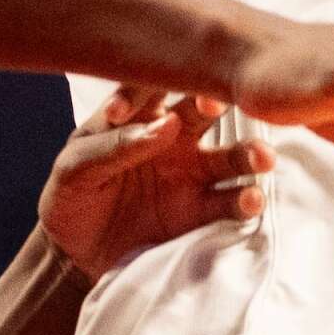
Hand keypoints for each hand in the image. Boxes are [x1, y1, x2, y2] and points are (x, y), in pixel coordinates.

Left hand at [42, 93, 276, 276]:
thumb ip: (114, 145)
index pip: (162, 85)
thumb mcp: (75, 169)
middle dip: (219, 105)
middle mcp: (174, 138)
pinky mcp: (201, 212)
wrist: (74, 255)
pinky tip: (250, 200)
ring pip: (232, 155)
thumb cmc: (70, 198)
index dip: (173, 79)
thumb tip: (165, 124)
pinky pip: (232, 203)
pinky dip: (246, 201)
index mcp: (139, 117)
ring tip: (262, 160)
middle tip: (218, 107)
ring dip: (250, 154)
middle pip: (208, 112)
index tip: (174, 91)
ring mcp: (192, 174)